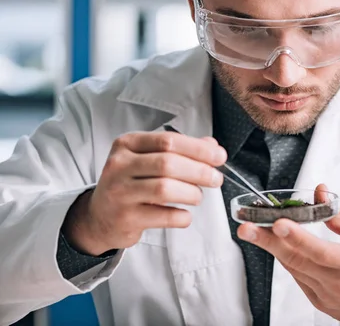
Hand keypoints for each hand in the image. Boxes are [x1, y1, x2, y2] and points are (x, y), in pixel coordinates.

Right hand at [62, 132, 226, 255]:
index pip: (168, 140)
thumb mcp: (149, 159)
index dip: (198, 149)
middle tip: (216, 179)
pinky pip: (163, 216)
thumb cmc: (131, 183)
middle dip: (199, 171)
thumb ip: (180, 150)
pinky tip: (185, 215)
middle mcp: (119, 166)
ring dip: (191, 193)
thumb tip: (212, 146)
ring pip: (165, 189)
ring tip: (198, 196)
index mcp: (127, 144)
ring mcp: (119, 193)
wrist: (100, 216)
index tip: (219, 156)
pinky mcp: (125, 218)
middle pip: (168, 163)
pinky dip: (181, 216)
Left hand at [237, 185, 339, 325]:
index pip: (320, 250)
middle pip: (297, 260)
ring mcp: (326, 295)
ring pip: (293, 268)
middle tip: (246, 227)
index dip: (298, 237)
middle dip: (268, 242)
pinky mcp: (319, 302)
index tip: (279, 223)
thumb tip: (319, 193)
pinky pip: (297, 277)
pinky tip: (278, 245)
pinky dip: (287, 259)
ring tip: (253, 230)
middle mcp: (338, 283)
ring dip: (273, 248)